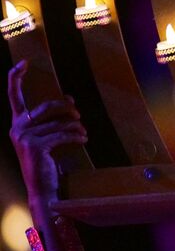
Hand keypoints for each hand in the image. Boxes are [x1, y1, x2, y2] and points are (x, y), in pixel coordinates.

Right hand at [8, 61, 86, 207]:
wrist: (42, 188)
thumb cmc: (46, 161)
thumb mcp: (47, 137)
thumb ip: (52, 119)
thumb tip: (68, 99)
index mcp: (18, 123)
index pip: (14, 96)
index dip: (16, 78)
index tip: (24, 63)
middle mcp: (16, 128)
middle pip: (46, 107)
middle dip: (65, 108)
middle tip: (78, 115)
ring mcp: (24, 137)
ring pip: (58, 123)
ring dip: (75, 127)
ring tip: (83, 133)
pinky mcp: (34, 146)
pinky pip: (61, 134)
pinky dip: (76, 136)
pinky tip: (83, 140)